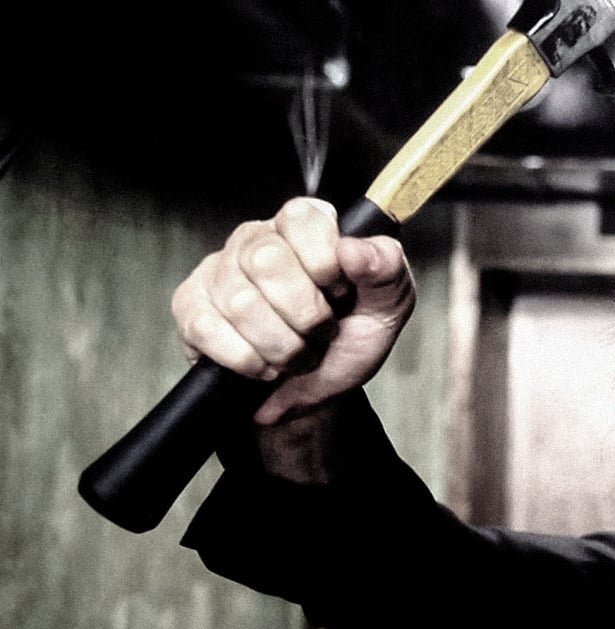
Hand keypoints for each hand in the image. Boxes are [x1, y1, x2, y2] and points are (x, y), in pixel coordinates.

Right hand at [171, 197, 415, 424]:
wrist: (319, 388)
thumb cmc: (351, 336)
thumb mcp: (388, 304)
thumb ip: (384, 268)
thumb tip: (353, 248)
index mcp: (305, 226)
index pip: (301, 218)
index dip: (323, 263)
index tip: (340, 291)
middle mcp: (257, 239)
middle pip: (266, 262)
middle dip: (304, 315)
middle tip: (320, 332)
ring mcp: (218, 271)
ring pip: (240, 304)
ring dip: (281, 345)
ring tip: (296, 353)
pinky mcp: (191, 306)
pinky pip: (208, 330)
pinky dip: (247, 360)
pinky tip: (264, 364)